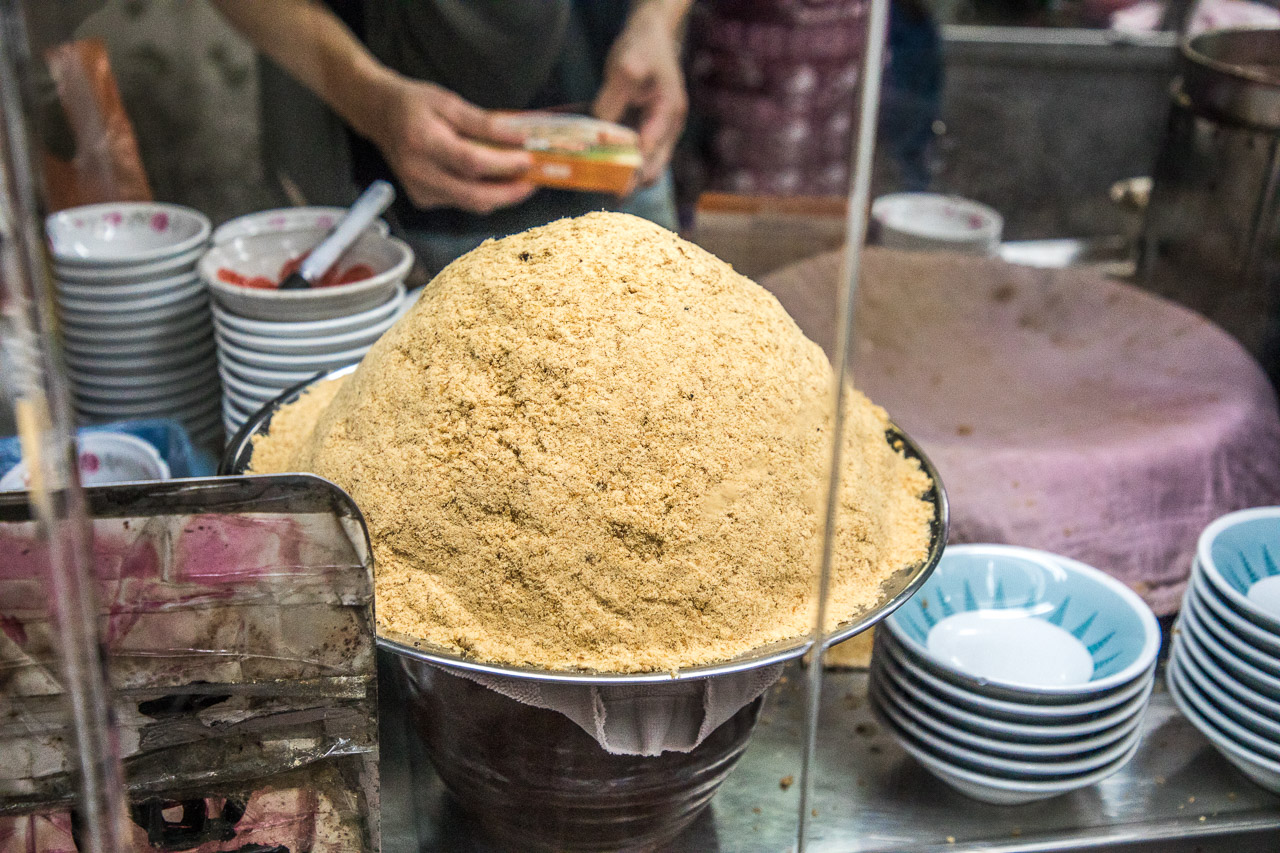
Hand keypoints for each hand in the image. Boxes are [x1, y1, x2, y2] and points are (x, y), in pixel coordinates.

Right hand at [370, 76, 536, 213]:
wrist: (380, 116)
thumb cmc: (415, 105)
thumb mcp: (449, 102)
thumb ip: (484, 123)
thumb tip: (519, 137)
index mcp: (422, 142)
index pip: (471, 163)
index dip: (504, 165)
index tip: (529, 159)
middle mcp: (418, 172)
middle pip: (475, 195)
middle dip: (511, 192)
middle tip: (536, 179)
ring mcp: (420, 190)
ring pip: (472, 203)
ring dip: (501, 194)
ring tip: (521, 177)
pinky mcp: (424, 199)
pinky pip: (462, 201)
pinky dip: (482, 192)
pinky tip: (493, 178)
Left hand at [592, 2, 687, 186]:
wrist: (650, 38)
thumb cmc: (641, 48)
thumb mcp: (626, 66)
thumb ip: (613, 97)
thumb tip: (600, 128)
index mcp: (669, 110)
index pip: (653, 146)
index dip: (636, 167)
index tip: (619, 185)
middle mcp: (668, 126)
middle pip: (656, 164)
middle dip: (634, 180)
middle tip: (613, 194)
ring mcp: (659, 131)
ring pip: (648, 165)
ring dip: (629, 177)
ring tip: (606, 190)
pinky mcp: (647, 131)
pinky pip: (637, 156)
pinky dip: (623, 165)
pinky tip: (603, 173)